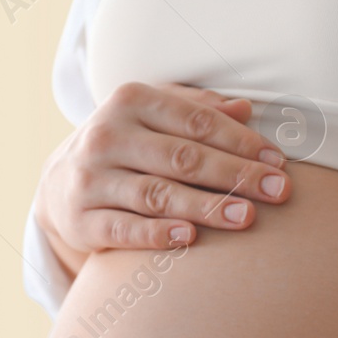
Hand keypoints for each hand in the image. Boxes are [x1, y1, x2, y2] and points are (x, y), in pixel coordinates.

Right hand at [35, 82, 290, 274]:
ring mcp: (91, 178)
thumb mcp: (154, 116)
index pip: (196, 122)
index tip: (277, 162)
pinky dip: (158, 233)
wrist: (60, 184)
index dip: (241, 141)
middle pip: (182, 157)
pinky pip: (126, 228)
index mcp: (130, 100)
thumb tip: (245, 109)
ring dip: (206, 206)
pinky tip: (191, 237)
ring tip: (246, 217)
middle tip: (277, 191)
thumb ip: (198, 110)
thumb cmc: (125, 146)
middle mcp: (107, 135)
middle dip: (235, 174)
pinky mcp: (82, 219)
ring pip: (157, 194)